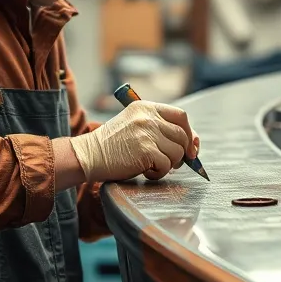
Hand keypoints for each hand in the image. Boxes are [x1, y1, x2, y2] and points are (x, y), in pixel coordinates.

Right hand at [69, 100, 198, 182]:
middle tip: (174, 163)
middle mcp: (148, 117)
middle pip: (182, 135)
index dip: (190, 132)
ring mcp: (147, 133)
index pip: (180, 116)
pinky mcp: (146, 150)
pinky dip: (159, 173)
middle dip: (183, 153)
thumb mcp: (133, 124)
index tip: (191, 147)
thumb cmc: (112, 145)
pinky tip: (146, 173)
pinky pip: (166, 165)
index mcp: (146, 107)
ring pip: (177, 152)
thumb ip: (157, 127)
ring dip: (169, 165)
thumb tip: (191, 144)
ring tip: (152, 167)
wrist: (89, 155)